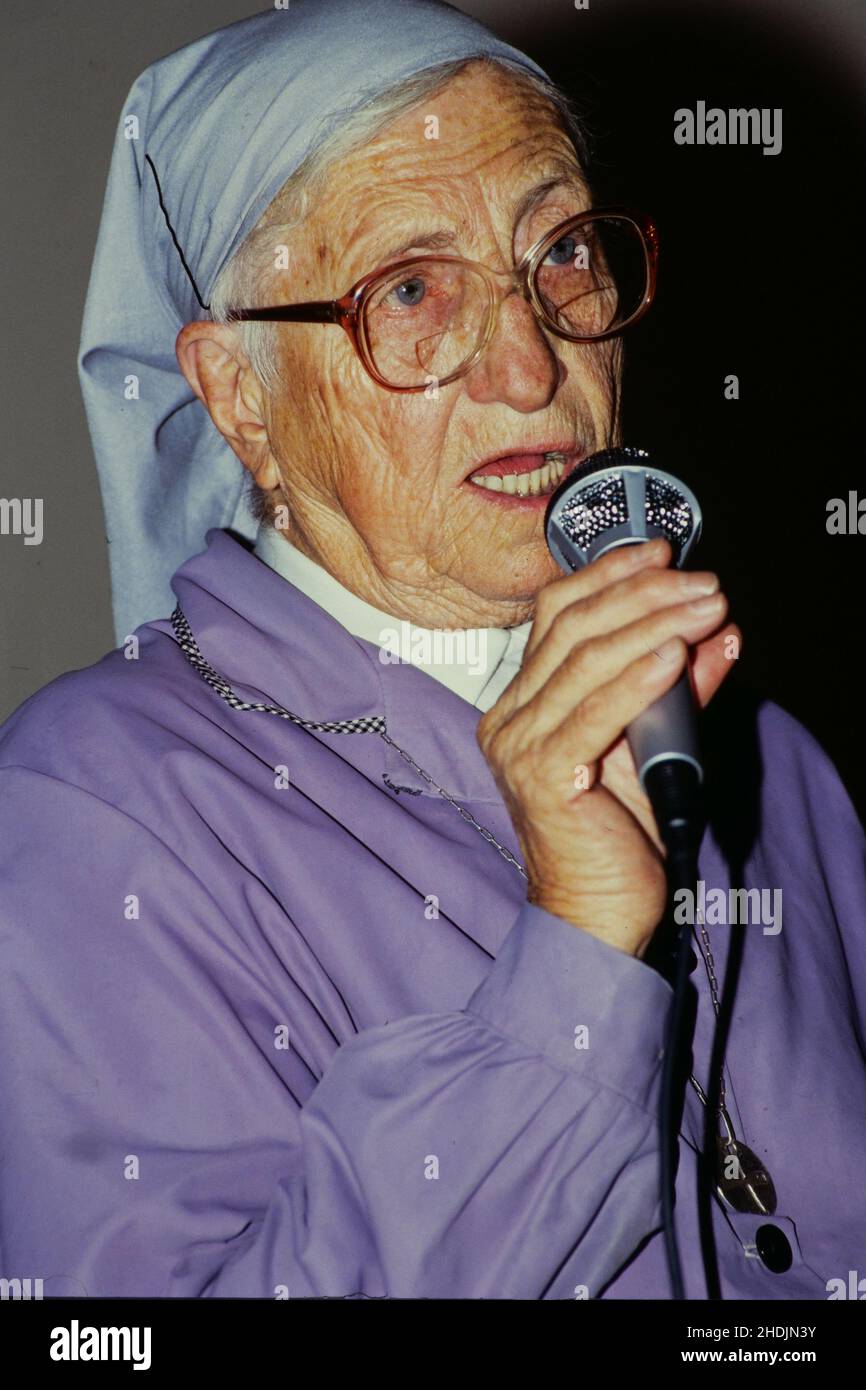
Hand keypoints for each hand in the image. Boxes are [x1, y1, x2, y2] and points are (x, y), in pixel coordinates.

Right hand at [477, 539, 738, 957]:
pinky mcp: (544, 778)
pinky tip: (675, 655)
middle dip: (643, 593)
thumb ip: (677, 690)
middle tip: (701, 581)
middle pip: (572, 628)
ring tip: (704, 606)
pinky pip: (593, 715)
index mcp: (521, 704)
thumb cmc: (616, 834)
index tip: (663, 553)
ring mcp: (519, 748)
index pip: (557, 616)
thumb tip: (717, 635)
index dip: (608, 576)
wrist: (593, 913)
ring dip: (652, 625)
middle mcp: (509, 719)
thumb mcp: (650, 744)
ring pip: (584, 662)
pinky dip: (637, 679)